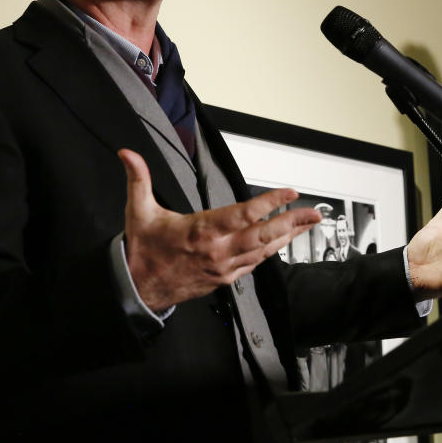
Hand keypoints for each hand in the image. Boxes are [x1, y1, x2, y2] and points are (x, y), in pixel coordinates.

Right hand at [118, 149, 321, 310]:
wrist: (139, 288)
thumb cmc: (143, 250)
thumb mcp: (138, 210)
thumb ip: (138, 178)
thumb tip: (128, 154)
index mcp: (201, 231)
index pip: (244, 213)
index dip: (270, 202)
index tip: (288, 192)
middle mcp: (218, 250)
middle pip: (264, 235)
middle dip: (292, 223)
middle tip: (314, 213)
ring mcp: (224, 267)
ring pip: (264, 251)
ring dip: (288, 237)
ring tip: (307, 225)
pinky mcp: (224, 278)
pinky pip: (254, 264)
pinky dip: (271, 251)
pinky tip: (281, 243)